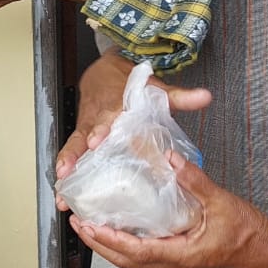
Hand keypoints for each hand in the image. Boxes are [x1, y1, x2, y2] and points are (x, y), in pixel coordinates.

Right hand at [54, 53, 210, 180]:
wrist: (102, 73)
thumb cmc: (129, 86)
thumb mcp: (155, 89)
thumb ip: (180, 96)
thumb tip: (204, 97)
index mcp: (114, 107)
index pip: (107, 118)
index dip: (102, 131)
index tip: (97, 142)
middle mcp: (96, 119)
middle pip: (84, 136)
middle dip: (77, 153)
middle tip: (70, 169)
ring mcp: (85, 130)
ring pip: (72, 148)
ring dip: (66, 167)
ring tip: (62, 188)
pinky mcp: (80, 139)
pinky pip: (70, 155)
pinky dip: (65, 174)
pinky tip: (63, 194)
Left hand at [68, 152, 267, 267]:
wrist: (267, 250)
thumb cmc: (249, 231)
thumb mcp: (222, 202)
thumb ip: (195, 180)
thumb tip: (171, 158)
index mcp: (182, 255)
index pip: (136, 252)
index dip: (109, 240)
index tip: (88, 227)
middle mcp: (174, 264)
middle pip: (126, 260)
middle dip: (98, 243)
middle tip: (77, 224)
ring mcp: (176, 263)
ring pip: (133, 260)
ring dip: (108, 244)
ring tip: (88, 225)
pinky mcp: (178, 257)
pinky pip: (145, 254)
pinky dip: (125, 243)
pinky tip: (117, 226)